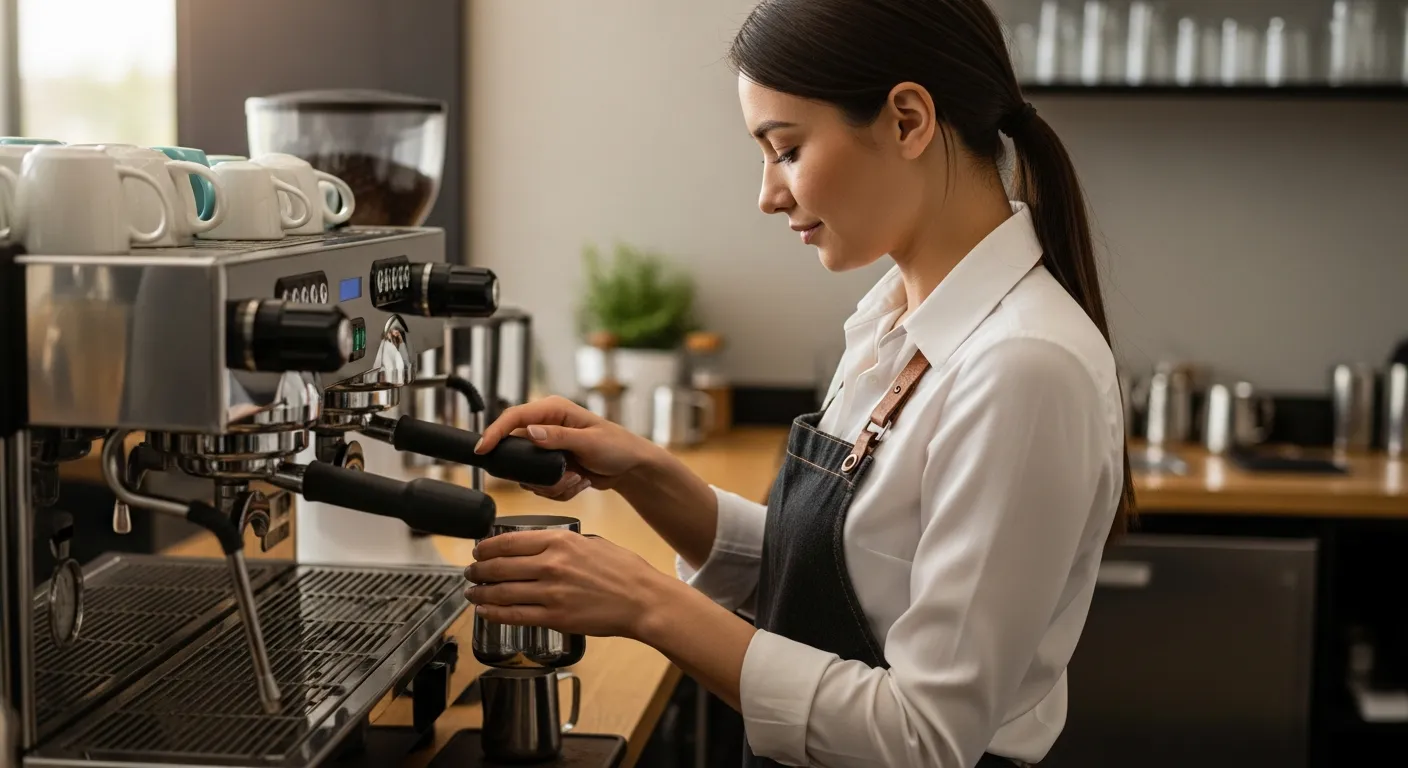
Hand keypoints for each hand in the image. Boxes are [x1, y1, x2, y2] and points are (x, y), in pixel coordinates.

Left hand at [464, 529, 679, 639]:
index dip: (486, 547)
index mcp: (561, 540)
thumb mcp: (592, 542)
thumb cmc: (624, 571)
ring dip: (480, 592)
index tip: (478, 550)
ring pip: (502, 591)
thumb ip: (563, 543)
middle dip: (478, 569)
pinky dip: (494, 613)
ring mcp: (551, 592)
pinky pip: (515, 615)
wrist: (643, 600)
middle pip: (500, 566)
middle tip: (470, 571)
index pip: (509, 541)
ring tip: (472, 592)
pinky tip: (485, 611)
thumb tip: (538, 547)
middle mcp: (552, 564)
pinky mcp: (555, 617)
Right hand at [474, 395, 660, 500]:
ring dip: (552, 484)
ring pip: (529, 473)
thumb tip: (531, 431)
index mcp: (553, 410)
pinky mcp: (551, 465)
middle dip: (536, 473)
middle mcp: (546, 426)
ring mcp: (548, 447)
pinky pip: (541, 484)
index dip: (495, 432)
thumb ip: (559, 437)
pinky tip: (579, 482)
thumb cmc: (617, 446)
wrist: (630, 468)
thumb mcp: (589, 441)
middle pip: (517, 451)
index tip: (483, 449)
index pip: (514, 417)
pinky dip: (558, 489)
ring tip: (578, 479)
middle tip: (564, 477)